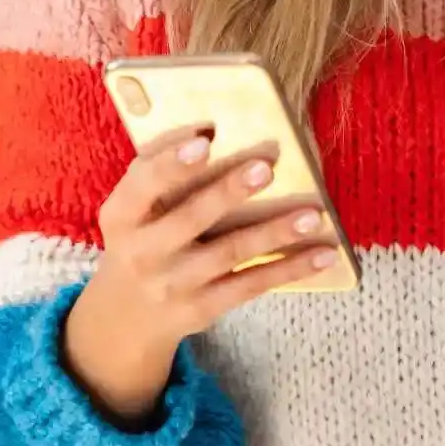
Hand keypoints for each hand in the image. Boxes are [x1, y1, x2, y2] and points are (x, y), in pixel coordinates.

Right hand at [61, 126, 336, 425]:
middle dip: (228, 192)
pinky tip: (322, 254)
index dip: (173, 163)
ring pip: (229, 253)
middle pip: (190, 219)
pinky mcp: (202, 308)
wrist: (127, 316)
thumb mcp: (133, 209)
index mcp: (121, 216)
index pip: (142, 185)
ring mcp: (173, 284)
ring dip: (274, 233)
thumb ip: (159, 170)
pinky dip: (289, 269)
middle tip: (266, 168)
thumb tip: (210, 129)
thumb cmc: (141, 238)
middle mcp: (142, 252)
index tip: (206, 139)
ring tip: (312, 215)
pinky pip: (250, 285)